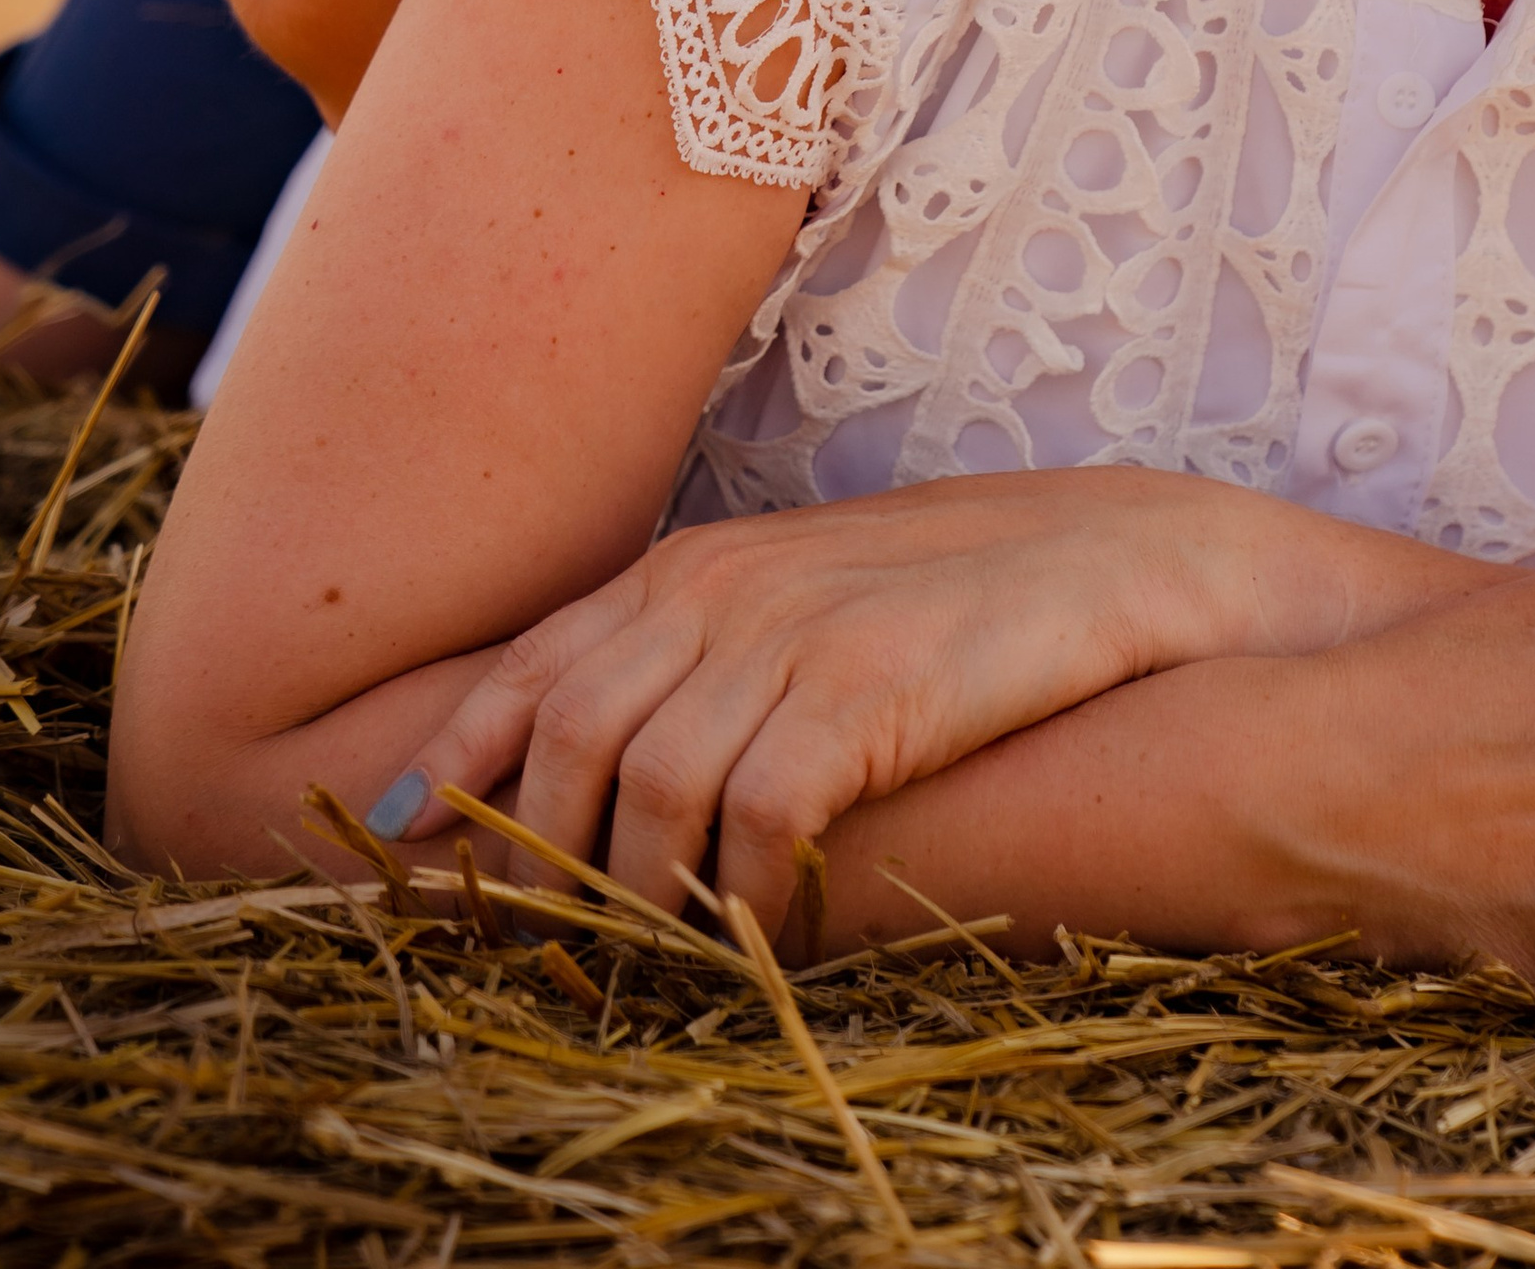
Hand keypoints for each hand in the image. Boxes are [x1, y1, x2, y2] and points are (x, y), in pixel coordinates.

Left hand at [367, 469, 1476, 924]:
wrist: (1132, 567)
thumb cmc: (964, 606)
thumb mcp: (813, 610)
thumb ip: (707, 663)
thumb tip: (601, 765)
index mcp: (696, 565)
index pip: (526, 668)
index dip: (452, 766)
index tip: (402, 855)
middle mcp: (724, 588)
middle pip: (560, 738)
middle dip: (524, 860)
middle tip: (530, 954)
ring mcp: (794, 633)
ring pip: (643, 788)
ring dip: (629, 898)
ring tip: (639, 968)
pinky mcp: (870, 691)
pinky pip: (757, 818)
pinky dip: (740, 900)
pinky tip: (754, 946)